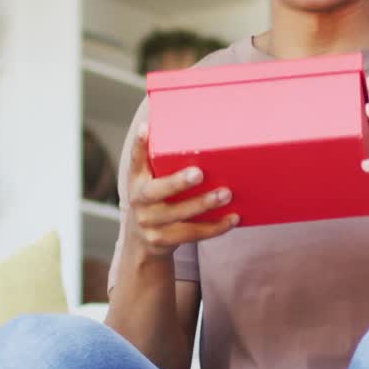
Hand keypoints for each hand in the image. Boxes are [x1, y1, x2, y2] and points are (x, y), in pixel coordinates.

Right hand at [124, 123, 238, 255]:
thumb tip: (189, 125)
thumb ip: (163, 163)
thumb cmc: (157, 201)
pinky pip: (193, 234)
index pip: (135, 161)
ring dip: (204, 204)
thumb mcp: (152, 182)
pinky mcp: (165, 241)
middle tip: (199, 173)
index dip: (139, 145)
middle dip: (178, 183)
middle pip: (157, 192)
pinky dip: (215, 227)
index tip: (147, 129)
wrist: (143, 242)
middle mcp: (140, 202)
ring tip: (226, 194)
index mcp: (137, 181)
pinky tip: (233, 218)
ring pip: (179, 215)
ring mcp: (151, 224)